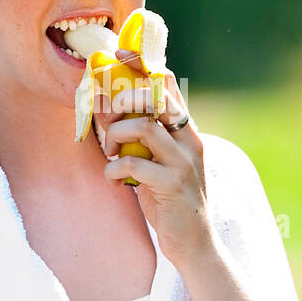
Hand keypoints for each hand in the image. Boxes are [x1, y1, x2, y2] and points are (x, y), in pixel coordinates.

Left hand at [92, 48, 217, 269]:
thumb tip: (106, 110)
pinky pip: (133, 163)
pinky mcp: (172, 184)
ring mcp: (183, 161)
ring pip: (142, 126)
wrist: (195, 243)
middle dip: (122, 98)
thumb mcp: (158, 162)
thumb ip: (142, 138)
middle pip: (154, 96)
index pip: (167, 83)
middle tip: (107, 115)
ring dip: (115, 134)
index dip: (141, 66)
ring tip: (110, 151)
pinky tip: (113, 179)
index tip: (117, 57)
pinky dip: (114, 168)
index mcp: (185, 129)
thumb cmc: (170, 200)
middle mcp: (188, 139)